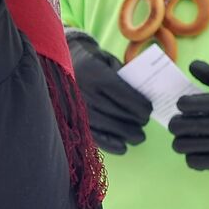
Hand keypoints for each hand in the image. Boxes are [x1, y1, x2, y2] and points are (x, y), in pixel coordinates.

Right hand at [68, 31, 151, 154]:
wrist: (60, 63)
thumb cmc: (92, 61)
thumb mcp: (108, 60)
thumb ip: (124, 77)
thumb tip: (143, 100)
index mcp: (92, 70)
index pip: (121, 92)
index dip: (138, 104)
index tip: (149, 110)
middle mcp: (80, 88)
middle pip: (113, 110)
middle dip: (134, 120)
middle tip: (144, 122)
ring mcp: (72, 105)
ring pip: (103, 125)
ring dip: (124, 133)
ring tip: (138, 137)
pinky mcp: (68, 118)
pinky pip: (90, 134)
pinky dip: (109, 143)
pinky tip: (122, 147)